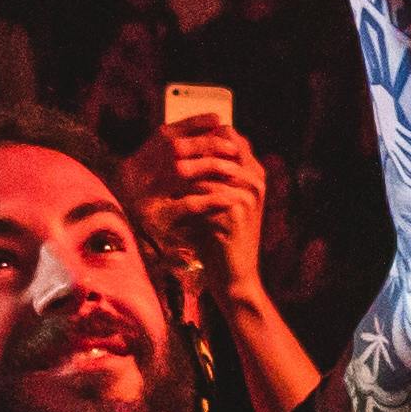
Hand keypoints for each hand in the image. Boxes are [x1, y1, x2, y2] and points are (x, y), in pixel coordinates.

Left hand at [122, 115, 270, 302]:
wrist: (235, 276)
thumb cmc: (220, 238)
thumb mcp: (217, 203)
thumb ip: (208, 177)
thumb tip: (177, 149)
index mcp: (254, 172)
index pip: (229, 135)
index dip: (200, 135)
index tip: (171, 142)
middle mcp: (255, 179)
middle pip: (221, 146)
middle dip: (188, 150)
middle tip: (159, 154)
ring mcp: (248, 194)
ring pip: (209, 168)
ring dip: (181, 172)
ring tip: (155, 176)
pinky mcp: (236, 211)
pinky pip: (204, 193)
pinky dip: (183, 195)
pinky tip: (164, 199)